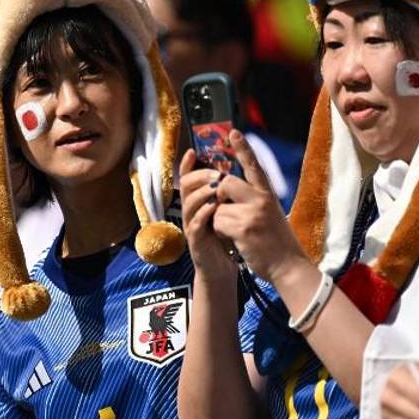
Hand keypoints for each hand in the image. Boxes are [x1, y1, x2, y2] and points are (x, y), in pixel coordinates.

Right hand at [178, 149, 236, 280]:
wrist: (223, 267)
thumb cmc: (225, 237)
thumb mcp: (225, 211)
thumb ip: (224, 194)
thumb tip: (232, 170)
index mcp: (199, 201)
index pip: (189, 178)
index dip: (187, 164)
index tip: (192, 151)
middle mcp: (191, 211)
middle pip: (186, 186)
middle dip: (200, 175)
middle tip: (216, 173)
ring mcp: (191, 225)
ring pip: (189, 203)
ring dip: (203, 193)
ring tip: (216, 187)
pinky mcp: (195, 241)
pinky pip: (195, 223)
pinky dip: (204, 214)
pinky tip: (214, 207)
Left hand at [209, 131, 305, 283]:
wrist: (288, 266)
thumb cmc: (276, 242)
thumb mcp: (270, 214)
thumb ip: (253, 200)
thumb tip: (228, 188)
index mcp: (267, 194)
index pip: (254, 165)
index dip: (243, 148)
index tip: (234, 132)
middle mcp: (261, 199)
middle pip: (226, 181)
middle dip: (217, 193)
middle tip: (223, 207)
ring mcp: (253, 213)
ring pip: (218, 205)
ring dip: (219, 220)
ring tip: (234, 232)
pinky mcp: (244, 228)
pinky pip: (218, 222)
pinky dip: (220, 232)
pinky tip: (234, 240)